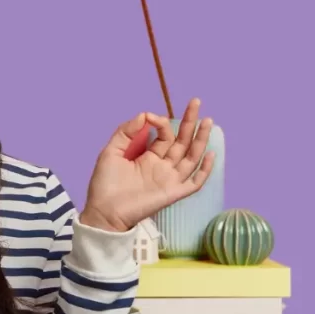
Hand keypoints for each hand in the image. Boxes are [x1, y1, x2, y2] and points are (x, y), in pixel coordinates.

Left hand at [79, 98, 215, 232]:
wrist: (104, 211)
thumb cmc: (105, 184)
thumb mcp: (110, 152)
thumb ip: (125, 132)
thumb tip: (144, 114)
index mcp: (148, 157)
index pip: (164, 136)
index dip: (161, 123)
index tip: (152, 117)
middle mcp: (162, 166)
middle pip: (181, 142)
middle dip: (189, 122)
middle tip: (195, 102)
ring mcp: (170, 179)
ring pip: (191, 157)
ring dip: (200, 139)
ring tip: (207, 120)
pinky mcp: (174, 193)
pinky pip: (195, 182)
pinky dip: (205, 170)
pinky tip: (211, 154)